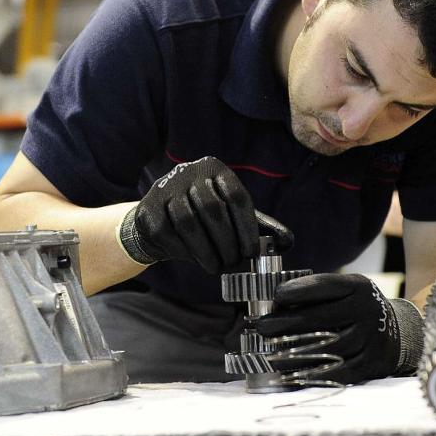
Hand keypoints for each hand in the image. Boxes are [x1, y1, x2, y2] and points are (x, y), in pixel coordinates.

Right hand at [117, 156, 291, 272]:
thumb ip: (260, 227)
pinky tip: (194, 259)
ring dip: (205, 250)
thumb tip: (288, 242)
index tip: (251, 253)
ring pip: (188, 222)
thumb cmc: (204, 218)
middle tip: (233, 263)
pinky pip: (166, 232)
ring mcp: (165, 187)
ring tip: (216, 266)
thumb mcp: (233, 216)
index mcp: (215, 169)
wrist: (160, 219)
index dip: (247, 228)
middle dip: (226, 242)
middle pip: (212, 209)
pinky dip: (183, 251)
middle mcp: (189, 172)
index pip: (236, 196)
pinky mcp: (147, 208)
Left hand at [257, 273, 422, 384]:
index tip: (276, 297)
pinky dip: (312, 375)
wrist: (398, 332)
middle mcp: (367, 310)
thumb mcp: (345, 291)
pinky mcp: (371, 363)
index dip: (299, 291)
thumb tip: (275, 305)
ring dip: (294, 353)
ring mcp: (371, 338)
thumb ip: (317, 295)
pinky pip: (338, 372)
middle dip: (285, 324)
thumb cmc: (356, 308)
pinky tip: (292, 374)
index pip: (325, 286)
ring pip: (326, 348)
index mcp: (358, 287)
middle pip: (320, 318)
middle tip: (262, 327)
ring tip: (272, 355)